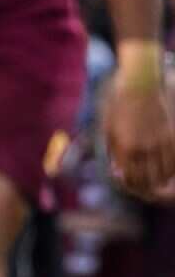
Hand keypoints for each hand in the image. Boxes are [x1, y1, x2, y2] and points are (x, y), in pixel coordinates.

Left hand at [104, 81, 174, 196]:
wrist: (138, 85)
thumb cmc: (117, 106)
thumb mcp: (108, 129)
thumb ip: (113, 151)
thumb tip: (119, 171)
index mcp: (125, 148)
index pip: (130, 178)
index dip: (131, 186)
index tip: (132, 187)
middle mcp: (143, 148)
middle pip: (148, 179)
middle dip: (146, 189)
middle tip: (147, 191)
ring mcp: (159, 142)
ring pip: (164, 173)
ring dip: (161, 181)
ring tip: (159, 185)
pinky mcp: (170, 135)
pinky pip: (174, 160)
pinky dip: (172, 170)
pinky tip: (169, 173)